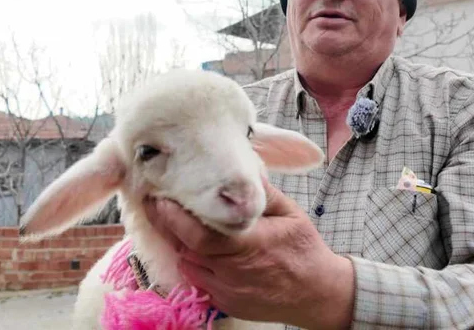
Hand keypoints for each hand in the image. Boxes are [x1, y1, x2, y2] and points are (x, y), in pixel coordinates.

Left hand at [143, 176, 354, 328]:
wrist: (317, 294)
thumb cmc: (305, 250)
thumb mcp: (291, 214)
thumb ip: (263, 194)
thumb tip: (244, 170)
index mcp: (249, 245)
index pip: (200, 235)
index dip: (174, 219)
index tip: (160, 198)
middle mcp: (233, 271)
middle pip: (186, 249)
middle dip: (167, 226)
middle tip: (156, 203)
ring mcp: (227, 291)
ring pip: (188, 265)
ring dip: (178, 244)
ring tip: (172, 221)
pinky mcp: (224, 303)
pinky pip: (197, 281)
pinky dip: (191, 262)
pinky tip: (192, 247)